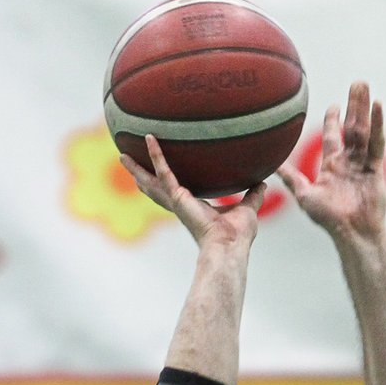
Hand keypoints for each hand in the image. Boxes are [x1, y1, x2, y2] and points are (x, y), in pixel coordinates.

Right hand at [121, 135, 266, 248]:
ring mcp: (175, 200)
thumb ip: (253, 195)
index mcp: (192, 207)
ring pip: (151, 180)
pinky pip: (164, 171)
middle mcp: (180, 204)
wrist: (230, 246)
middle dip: (140, 176)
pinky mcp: (177, 196)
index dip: (164, 184)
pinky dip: (156, 154)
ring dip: (136, 168)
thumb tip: (264, 182)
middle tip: (128, 163)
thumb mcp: (248, 209)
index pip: (174, 192)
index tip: (155, 175)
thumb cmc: (237, 236)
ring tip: (122, 155)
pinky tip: (148, 139)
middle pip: (154, 188)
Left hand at [279, 81, 385, 243]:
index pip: (334, 137)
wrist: (351, 233)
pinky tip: (377, 105)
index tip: (334, 104)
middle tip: (356, 83)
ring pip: (364, 130)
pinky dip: (378, 124)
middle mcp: (350, 161)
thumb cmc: (328, 219)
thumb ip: (291, 178)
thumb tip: (269, 167)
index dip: (334, 120)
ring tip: (363, 85)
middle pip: (352, 127)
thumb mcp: (305, 195)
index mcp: (333, 165)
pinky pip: (377, 143)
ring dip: (364, 107)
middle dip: (354, 105)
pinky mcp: (376, 168)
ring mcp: (364, 163)